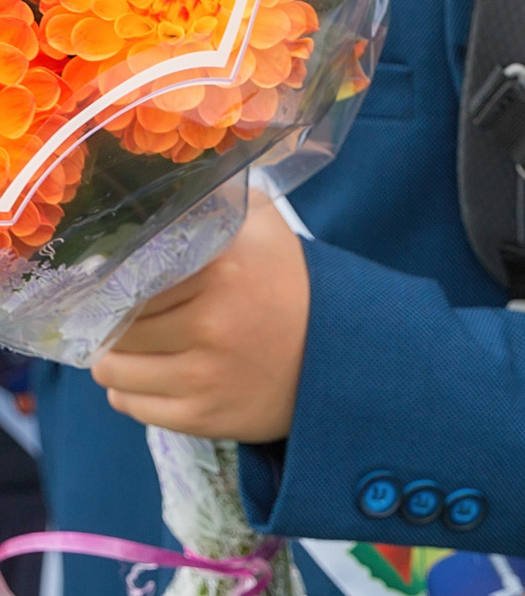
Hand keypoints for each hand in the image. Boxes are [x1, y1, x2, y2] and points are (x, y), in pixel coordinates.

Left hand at [91, 195, 309, 442]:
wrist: (341, 353)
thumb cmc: (288, 285)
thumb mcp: (263, 227)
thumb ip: (216, 196)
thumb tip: (160, 179)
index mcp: (225, 269)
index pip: (127, 276)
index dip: (114, 279)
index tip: (114, 281)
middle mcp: (213, 323)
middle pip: (115, 324)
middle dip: (115, 320)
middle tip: (130, 315)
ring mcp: (206, 375)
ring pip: (111, 369)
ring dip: (118, 358)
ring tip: (140, 346)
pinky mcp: (203, 416)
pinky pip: (128, 405)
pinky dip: (131, 392)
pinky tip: (157, 374)